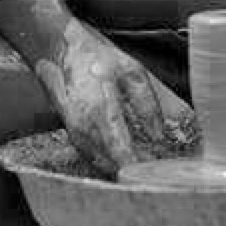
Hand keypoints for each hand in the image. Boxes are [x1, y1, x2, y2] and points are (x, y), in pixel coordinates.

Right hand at [34, 18, 198, 175]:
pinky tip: (126, 161)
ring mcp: (76, 134)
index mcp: (100, 110)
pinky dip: (110, 163)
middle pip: (112, 163)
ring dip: (123, 169)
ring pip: (101, 165)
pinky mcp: (73, 137)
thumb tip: (159, 134)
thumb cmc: (99, 61)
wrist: (66, 54)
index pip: (120, 150)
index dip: (138, 165)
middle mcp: (85, 127)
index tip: (156, 170)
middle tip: (157, 170)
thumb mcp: (132, 73)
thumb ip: (147, 104)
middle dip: (135, 170)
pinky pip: (93, 158)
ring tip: (146, 168)